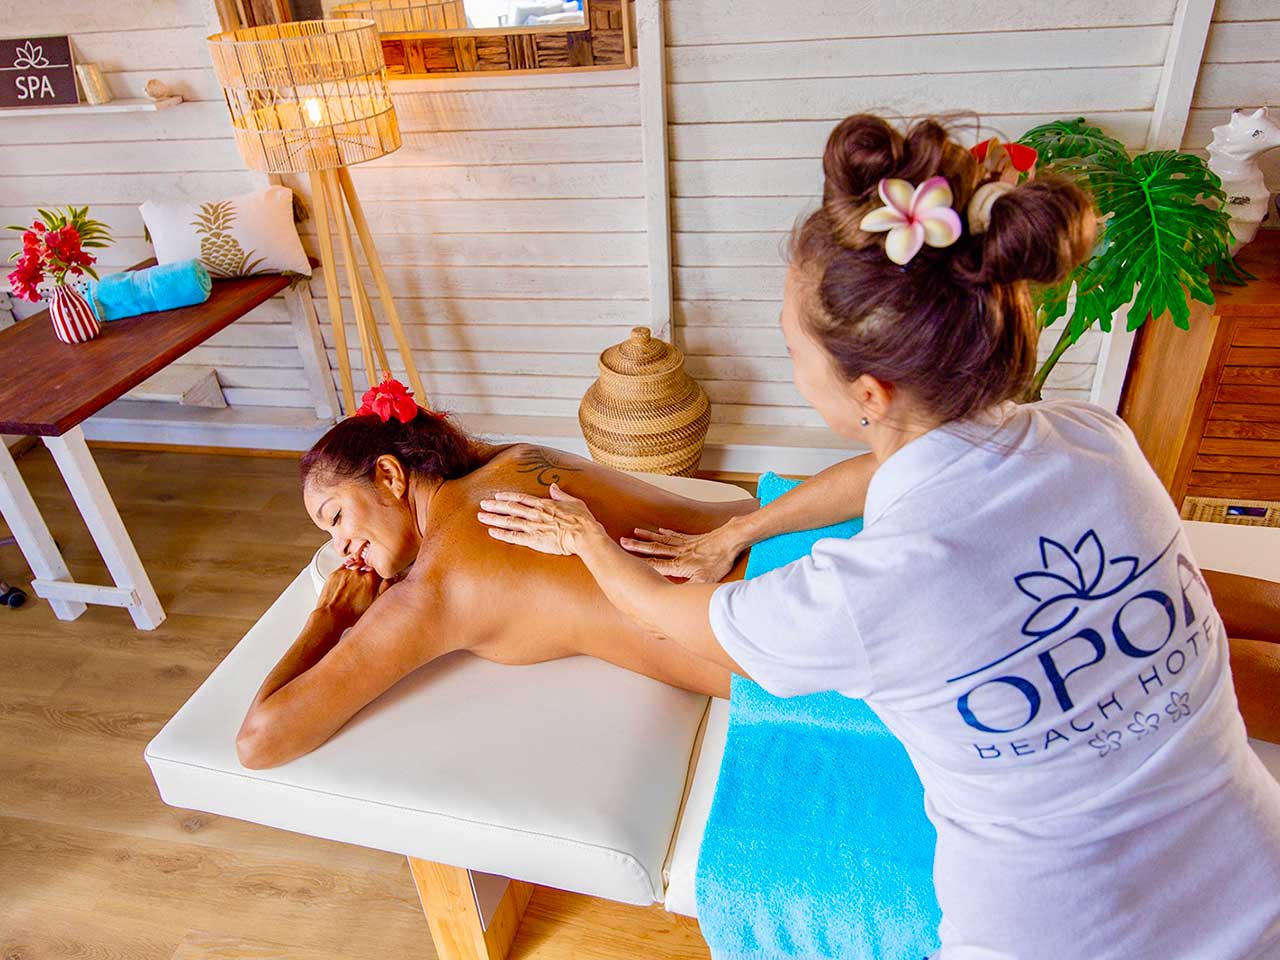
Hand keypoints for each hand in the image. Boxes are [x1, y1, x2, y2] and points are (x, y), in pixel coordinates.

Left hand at [317, 565, 389, 627]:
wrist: (331, 616)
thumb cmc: (352, 614)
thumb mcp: (376, 603)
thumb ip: (387, 587)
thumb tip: (394, 576)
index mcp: (372, 578)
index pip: (382, 568)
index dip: (383, 573)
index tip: (381, 579)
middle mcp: (359, 572)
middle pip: (369, 567)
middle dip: (370, 573)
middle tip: (367, 585)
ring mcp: (347, 571)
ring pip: (357, 566)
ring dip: (358, 572)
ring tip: (356, 586)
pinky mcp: (336, 573)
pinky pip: (345, 568)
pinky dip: (347, 573)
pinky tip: (347, 583)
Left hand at [478, 484, 603, 555]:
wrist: (584, 536)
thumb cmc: (583, 520)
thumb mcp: (574, 502)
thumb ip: (561, 494)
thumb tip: (553, 486)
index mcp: (545, 504)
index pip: (522, 498)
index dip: (508, 497)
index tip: (497, 496)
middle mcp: (536, 514)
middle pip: (511, 508)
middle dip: (495, 506)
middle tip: (482, 504)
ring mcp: (533, 526)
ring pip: (509, 521)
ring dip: (494, 518)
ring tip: (481, 516)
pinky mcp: (534, 540)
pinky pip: (514, 537)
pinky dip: (502, 534)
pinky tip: (491, 532)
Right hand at [621, 520, 744, 582]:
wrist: (731, 540)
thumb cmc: (719, 560)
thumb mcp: (705, 580)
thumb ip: (688, 589)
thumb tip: (676, 600)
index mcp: (679, 565)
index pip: (656, 564)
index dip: (640, 562)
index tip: (625, 559)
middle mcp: (679, 553)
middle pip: (655, 549)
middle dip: (638, 546)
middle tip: (622, 541)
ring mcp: (686, 544)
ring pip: (662, 540)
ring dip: (648, 537)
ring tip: (635, 532)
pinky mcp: (694, 538)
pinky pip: (676, 535)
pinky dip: (667, 532)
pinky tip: (660, 530)